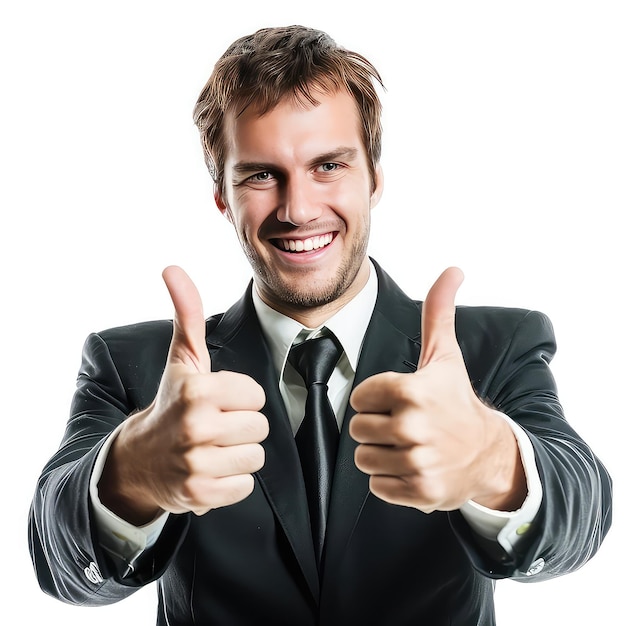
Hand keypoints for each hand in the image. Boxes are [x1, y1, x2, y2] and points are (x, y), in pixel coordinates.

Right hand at [99, 266, 267, 523]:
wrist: (140, 458)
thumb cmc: (171, 402)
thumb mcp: (182, 359)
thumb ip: (187, 313)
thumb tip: (172, 268)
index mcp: (197, 391)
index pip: (255, 396)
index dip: (240, 398)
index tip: (217, 401)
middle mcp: (195, 427)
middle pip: (260, 427)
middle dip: (242, 427)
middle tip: (214, 426)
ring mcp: (196, 464)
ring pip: (255, 457)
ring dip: (238, 454)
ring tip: (212, 447)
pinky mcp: (200, 495)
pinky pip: (245, 486)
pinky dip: (231, 481)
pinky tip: (209, 469)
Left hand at [349, 268, 525, 513]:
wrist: (489, 453)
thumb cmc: (457, 400)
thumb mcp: (445, 356)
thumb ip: (438, 312)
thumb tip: (452, 270)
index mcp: (413, 391)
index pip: (361, 397)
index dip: (375, 398)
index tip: (398, 400)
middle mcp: (414, 427)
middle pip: (358, 429)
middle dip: (375, 427)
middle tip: (402, 425)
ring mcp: (418, 462)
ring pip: (364, 459)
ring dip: (380, 454)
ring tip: (406, 446)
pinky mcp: (419, 492)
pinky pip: (377, 486)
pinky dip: (390, 480)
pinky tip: (412, 466)